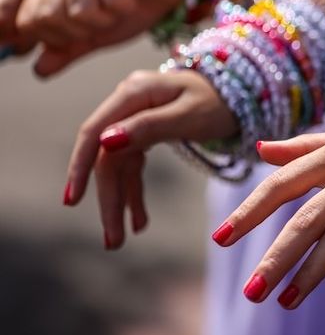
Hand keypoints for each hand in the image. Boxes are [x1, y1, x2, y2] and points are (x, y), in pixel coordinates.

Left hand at [15, 0, 180, 76]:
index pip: (30, 21)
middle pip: (52, 17)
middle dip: (83, 31)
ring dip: (106, 21)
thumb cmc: (130, 7)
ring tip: (118, 10)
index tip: (83, 32)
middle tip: (104, 21)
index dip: (57, 39)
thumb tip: (39, 70)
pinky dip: (127, 8)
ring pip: (81, 10)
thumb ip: (66, 50)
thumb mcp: (94, 35)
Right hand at [65, 69, 236, 247]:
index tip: (72, 200)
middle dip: (108, 198)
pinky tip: (139, 221)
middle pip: (107, 155)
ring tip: (119, 239)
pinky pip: (133, 166)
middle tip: (112, 241)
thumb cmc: (220, 101)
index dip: (80, 165)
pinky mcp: (144, 133)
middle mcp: (128, 104)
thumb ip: (149, 126)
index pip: (96, 131)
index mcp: (134, 93)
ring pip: (118, 166)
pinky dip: (135, 192)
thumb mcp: (190, 116)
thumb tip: (105, 142)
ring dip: (120, 201)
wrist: (242, 93)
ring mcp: (134, 119)